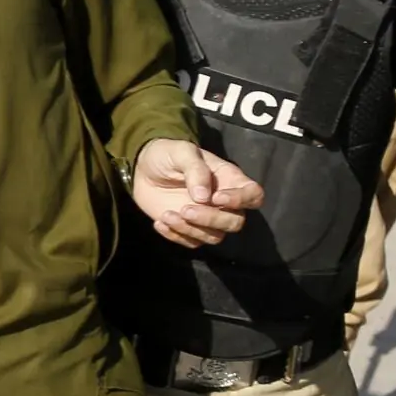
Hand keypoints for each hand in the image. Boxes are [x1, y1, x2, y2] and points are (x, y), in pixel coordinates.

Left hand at [131, 139, 263, 248]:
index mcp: (229, 179)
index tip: (216, 198)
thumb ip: (195, 169)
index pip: (253, 195)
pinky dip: (176, 236)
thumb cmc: (168, 154)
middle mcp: (223, 202)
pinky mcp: (190, 230)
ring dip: (191, 229)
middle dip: (212, 219)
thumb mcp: (181, 152)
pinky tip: (160, 222)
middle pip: (235, 222)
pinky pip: (192, 243)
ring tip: (167, 215)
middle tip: (185, 209)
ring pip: (215, 237)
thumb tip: (204, 196)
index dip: (241, 200)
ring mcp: (207, 218)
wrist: (143, 168)